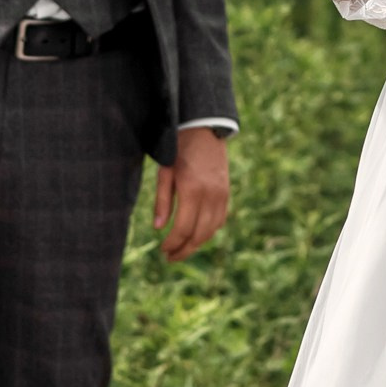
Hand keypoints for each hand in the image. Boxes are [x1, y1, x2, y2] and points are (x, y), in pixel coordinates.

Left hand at [154, 125, 231, 260]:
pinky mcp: (226, 192)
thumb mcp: (165, 171)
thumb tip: (158, 229)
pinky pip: (220, 220)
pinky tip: (196, 235)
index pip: (183, 228)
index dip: (172, 244)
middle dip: (184, 250)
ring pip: (211, 230)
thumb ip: (162, 201)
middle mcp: (211, 195)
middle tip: (170, 258)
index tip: (162, 251)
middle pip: (199, 234)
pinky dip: (208, 231)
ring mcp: (222, 194)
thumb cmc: (179, 148)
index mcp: (192, 190)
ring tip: (182, 250)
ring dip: (196, 244)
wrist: (204, 128)